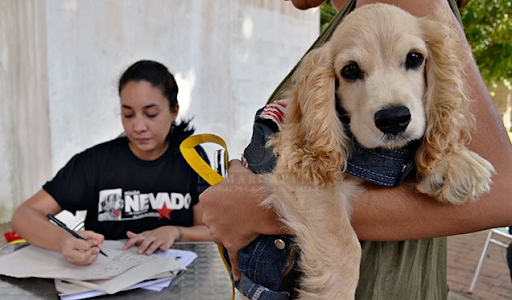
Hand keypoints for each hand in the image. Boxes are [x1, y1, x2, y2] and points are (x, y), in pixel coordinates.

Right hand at [59, 230, 103, 265]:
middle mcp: (68, 252)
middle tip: (96, 248)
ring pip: (85, 262)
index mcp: (70, 242)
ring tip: (94, 250)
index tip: (95, 241)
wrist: (64, 241)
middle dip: (93, 252)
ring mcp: (70, 259)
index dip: (93, 243)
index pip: (84, 246)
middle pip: (84, 257)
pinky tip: (92, 254)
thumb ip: (95, 236)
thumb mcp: (85, 232)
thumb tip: (100, 243)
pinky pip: (85, 264)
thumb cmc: (74, 236)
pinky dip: (91, 259)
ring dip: (93, 256)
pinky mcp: (74, 263)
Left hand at [123, 226, 178, 254]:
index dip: (130, 243)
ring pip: (155, 243)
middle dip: (142, 246)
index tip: (124, 248)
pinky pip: (165, 245)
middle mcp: (152, 237)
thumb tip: (128, 234)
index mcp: (146, 236)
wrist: (170, 230)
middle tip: (138, 252)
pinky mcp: (167, 242)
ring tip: (148, 253)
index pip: (136, 238)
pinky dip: (164, 247)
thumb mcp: (146, 234)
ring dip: (152, 248)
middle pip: (146, 241)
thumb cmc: (155, 234)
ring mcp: (159, 239)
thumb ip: (136, 236)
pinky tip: (162, 249)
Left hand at [199, 159, 279, 279]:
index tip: (232, 200)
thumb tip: (231, 162)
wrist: (265, 203)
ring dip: (231, 231)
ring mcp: (218, 231)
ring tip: (244, 226)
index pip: (210, 201)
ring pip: (222, 234)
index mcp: (207, 198)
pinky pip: (232, 257)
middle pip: (214, 218)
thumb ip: (230, 166)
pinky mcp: (230, 243)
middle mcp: (208, 216)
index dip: (223, 201)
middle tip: (239, 212)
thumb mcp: (238, 170)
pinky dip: (236, 267)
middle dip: (225, 216)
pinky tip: (237, 275)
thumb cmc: (251, 187)